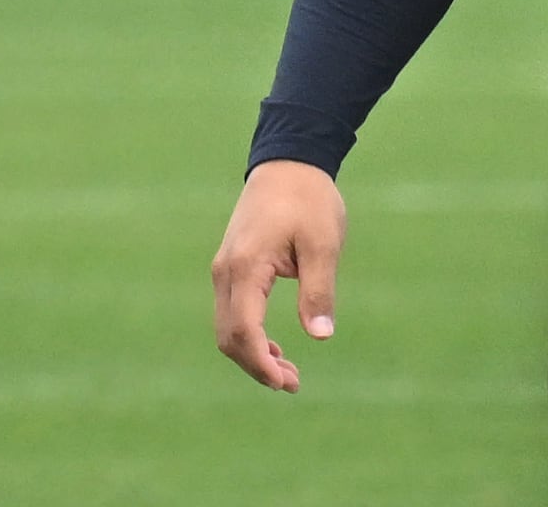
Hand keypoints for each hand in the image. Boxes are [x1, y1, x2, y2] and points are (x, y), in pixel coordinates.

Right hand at [210, 159, 346, 390]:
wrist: (288, 164)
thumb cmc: (309, 201)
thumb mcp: (323, 245)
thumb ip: (319, 290)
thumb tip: (321, 336)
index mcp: (246, 266)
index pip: (244, 330)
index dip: (261, 363)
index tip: (288, 383)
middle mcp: (226, 271)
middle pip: (228, 336)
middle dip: (256, 366)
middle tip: (294, 384)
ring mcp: (224, 269)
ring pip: (226, 328)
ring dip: (252, 354)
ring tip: (288, 373)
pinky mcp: (230, 267)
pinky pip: (231, 313)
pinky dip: (248, 337)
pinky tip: (274, 349)